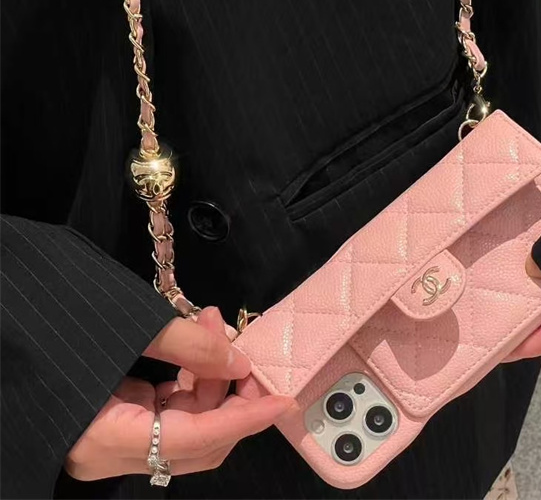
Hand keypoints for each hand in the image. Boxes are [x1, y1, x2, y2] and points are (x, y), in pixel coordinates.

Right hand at [65, 307, 294, 481]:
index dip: (243, 420)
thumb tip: (238, 361)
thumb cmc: (54, 321)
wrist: (4, 320)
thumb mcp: (126, 328)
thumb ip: (188, 345)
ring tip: (215, 323)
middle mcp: (111, 452)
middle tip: (247, 349)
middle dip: (231, 396)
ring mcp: (113, 437)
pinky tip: (199, 340)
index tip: (281, 400)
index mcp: (106, 440)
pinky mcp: (115, 417)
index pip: (196, 440)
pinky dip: (190, 376)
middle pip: (196, 441)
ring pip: (185, 423)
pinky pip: (168, 408)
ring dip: (211, 376)